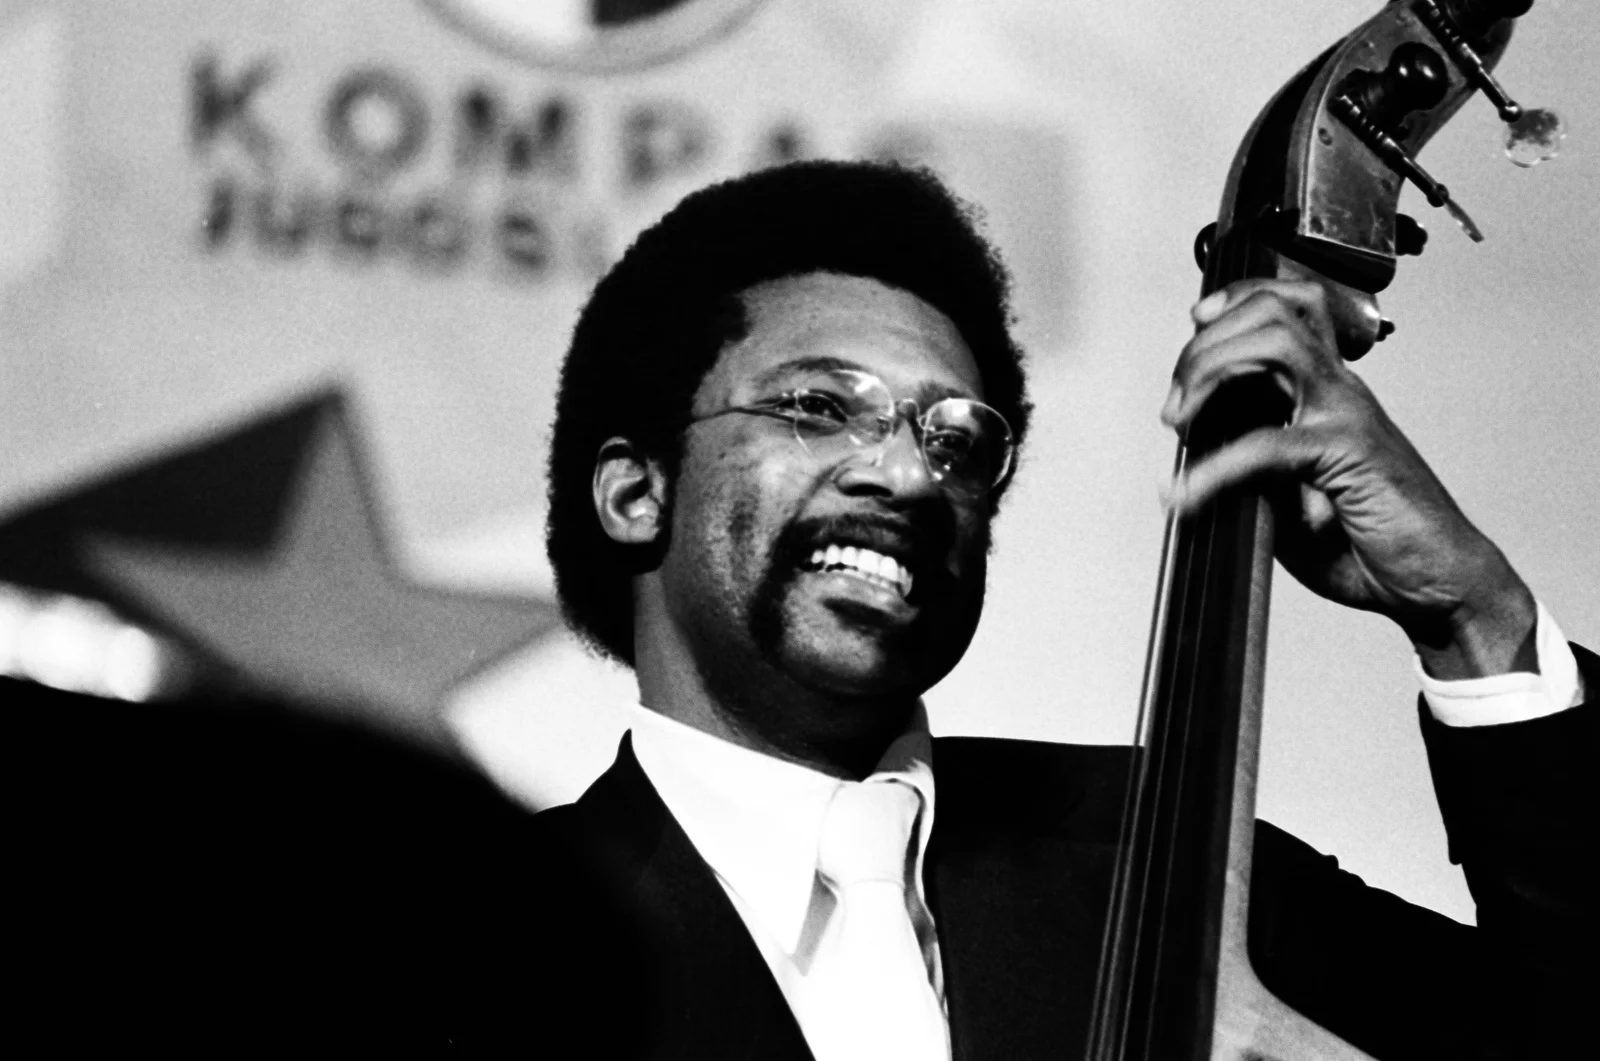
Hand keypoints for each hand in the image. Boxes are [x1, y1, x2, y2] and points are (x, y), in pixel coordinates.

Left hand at [1161, 278, 1536, 679]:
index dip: (1234, 304)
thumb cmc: (1369, 542)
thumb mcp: (1288, 500)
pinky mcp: (1350, 452)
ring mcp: (1347, 414)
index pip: (1286, 310)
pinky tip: (1186, 496)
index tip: (1195, 328)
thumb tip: (1190, 456)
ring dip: (1212, 370)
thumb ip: (1247, 469)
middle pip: (1272, 312)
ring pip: (1277, 343)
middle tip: (1175, 407)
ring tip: (1181, 422)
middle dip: (1205, 345)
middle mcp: (1338, 390)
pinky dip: (1214, 468)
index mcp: (1325, 392)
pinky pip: (1269, 443)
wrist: (1436, 583)